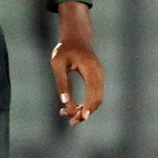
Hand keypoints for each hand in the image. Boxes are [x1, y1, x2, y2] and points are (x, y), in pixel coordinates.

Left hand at [50, 1, 103, 126]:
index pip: (92, 93)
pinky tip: (72, 107)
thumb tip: (65, 102)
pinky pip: (95, 94)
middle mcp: (99, 72)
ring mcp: (100, 75)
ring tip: (67, 115)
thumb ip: (61, 81)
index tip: (77, 119)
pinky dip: (86, 103)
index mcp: (90, 68)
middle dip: (85, 113)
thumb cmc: (64, 49)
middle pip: (97, 99)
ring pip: (97, 99)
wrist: (76, 36)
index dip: (87, 108)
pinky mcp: (98, 78)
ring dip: (85, 110)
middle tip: (70, 121)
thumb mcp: (57, 63)